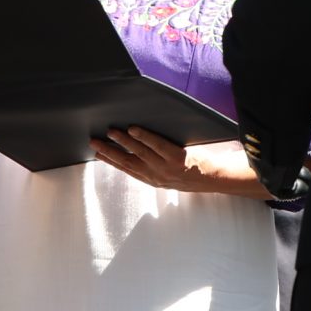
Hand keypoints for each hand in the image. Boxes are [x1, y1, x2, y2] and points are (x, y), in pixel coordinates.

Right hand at [89, 126, 256, 194]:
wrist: (216, 178)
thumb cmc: (194, 173)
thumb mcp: (171, 175)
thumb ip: (155, 167)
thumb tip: (138, 150)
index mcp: (153, 180)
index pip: (127, 170)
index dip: (110, 162)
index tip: (96, 155)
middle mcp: (157, 176)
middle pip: (127, 163)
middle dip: (109, 152)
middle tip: (94, 142)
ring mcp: (166, 168)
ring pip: (139, 153)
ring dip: (122, 142)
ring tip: (110, 132)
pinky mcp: (177, 158)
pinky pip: (157, 146)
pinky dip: (144, 137)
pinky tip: (133, 129)